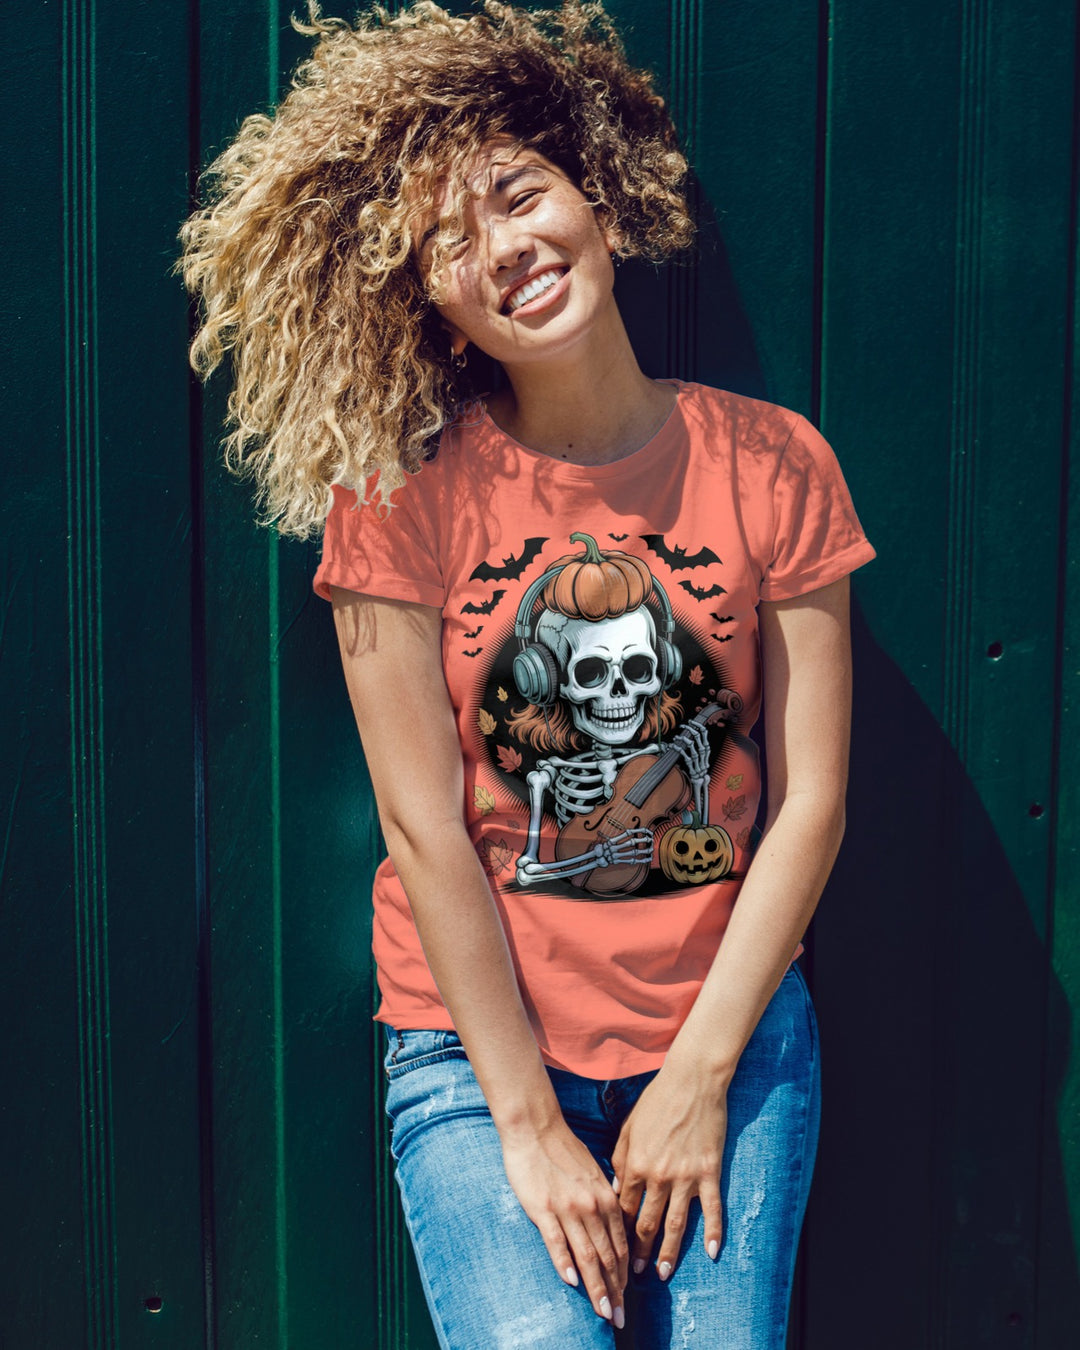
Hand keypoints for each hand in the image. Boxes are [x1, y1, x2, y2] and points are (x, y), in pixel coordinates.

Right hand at [500, 1119, 628, 1325]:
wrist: (535, 1128)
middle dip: (615, 1291)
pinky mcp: (544, 1209)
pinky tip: (572, 1283)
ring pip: (588, 1256)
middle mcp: (592, 1207)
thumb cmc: (563, 1149)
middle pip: (608, 1257)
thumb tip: (613, 1222)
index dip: (624, 1276)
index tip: (625, 1299)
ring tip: (603, 1312)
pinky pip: (558, 1243)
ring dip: (597, 1288)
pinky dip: (566, 1265)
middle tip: (619, 1318)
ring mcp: (568, 1209)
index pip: (620, 1246)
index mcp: (606, 1197)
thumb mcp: (594, 1172)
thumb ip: (604, 1198)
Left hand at [611, 1062, 727, 1279]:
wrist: (692, 1081)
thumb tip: (618, 1189)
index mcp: (636, 1164)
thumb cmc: (657, 1100)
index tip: (615, 1247)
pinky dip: (713, 1232)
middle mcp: (659, 1176)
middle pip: (647, 1222)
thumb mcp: (629, 1127)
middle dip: (639, 1250)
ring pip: (676, 1224)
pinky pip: (712, 1209)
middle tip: (633, 1274)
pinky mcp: (709, 1172)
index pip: (624, 1207)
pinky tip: (712, 1253)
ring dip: (669, 1251)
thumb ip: (620, 1159)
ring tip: (663, 1273)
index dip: (618, 1230)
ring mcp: (686, 1177)